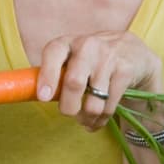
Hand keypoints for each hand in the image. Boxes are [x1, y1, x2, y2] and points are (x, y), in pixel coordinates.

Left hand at [37, 32, 162, 130]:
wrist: (133, 51)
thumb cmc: (92, 60)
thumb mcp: (72, 59)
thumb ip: (54, 74)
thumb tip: (30, 96)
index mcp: (67, 42)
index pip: (53, 53)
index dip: (47, 76)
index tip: (43, 98)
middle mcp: (87, 46)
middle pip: (74, 83)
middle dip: (69, 107)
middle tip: (69, 114)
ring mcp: (108, 57)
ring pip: (93, 101)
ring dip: (87, 118)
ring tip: (86, 121)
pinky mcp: (125, 70)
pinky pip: (109, 105)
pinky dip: (101, 119)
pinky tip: (99, 119)